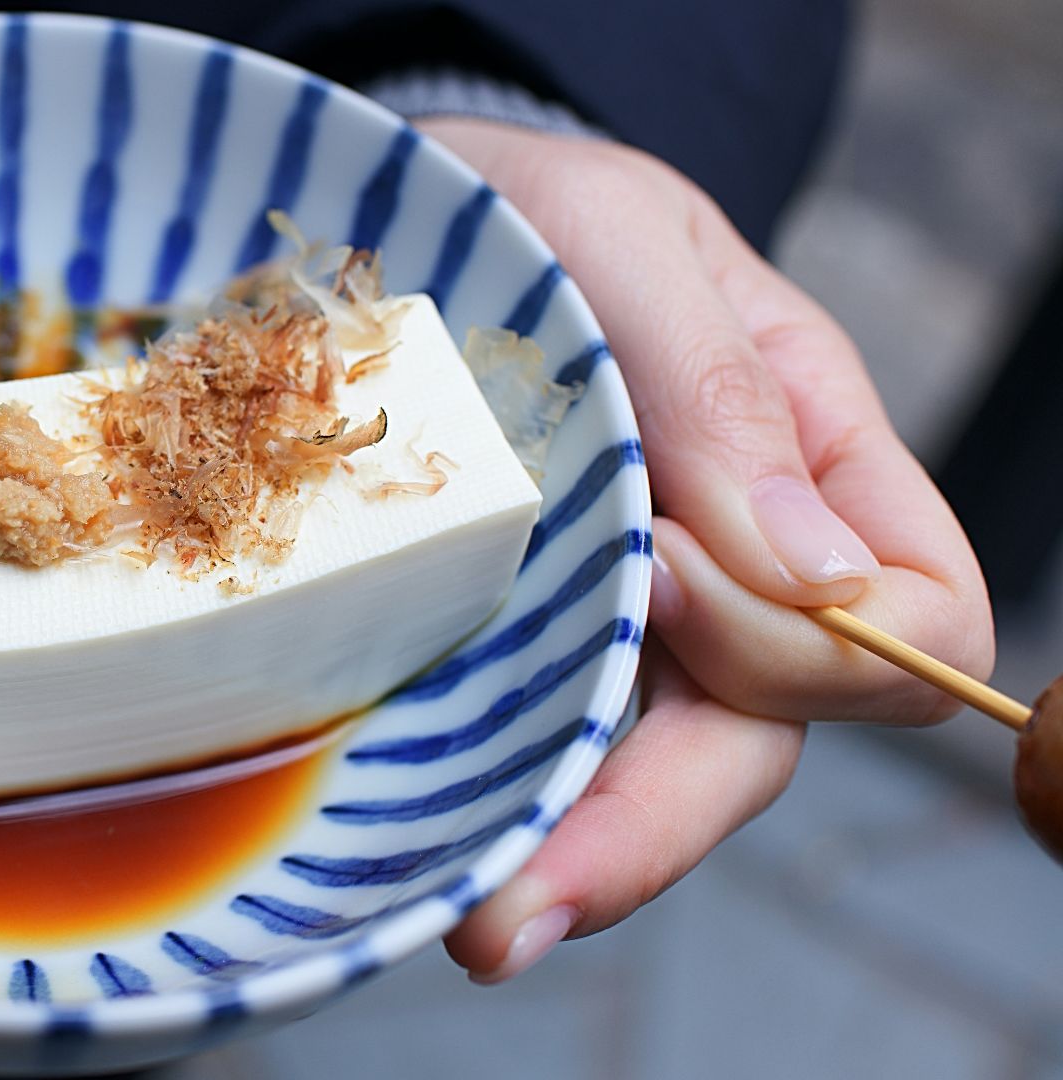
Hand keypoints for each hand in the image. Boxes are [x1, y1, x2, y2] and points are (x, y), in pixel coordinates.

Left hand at [415, 119, 993, 980]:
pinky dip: (497, 806)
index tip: (662, 571)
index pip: (913, 624)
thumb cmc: (537, 209)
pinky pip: (534, 745)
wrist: (405, 218)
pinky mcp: (511, 637)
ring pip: (644, 775)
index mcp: (812, 466)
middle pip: (760, 740)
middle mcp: (732, 568)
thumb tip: (813, 572)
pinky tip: (432, 851)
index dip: (803, 640)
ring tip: (477, 920)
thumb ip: (722, 391)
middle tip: (529, 899)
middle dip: (656, 828)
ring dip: (571, 856)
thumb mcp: (625, 247)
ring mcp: (621, 616)